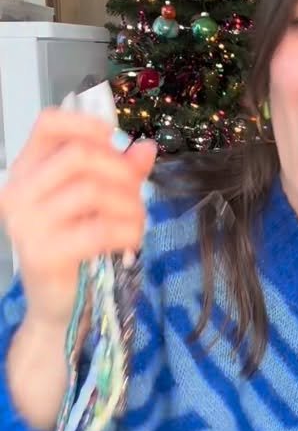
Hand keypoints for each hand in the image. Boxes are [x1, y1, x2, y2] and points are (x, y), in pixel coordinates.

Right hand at [0, 107, 156, 329]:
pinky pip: (99, 229)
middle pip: (80, 155)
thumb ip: (120, 173)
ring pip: (94, 190)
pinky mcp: (43, 253)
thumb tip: (146, 148)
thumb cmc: (77, 250)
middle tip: (137, 195)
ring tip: (137, 222)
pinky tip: (132, 240)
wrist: (60, 306)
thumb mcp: (99, 203)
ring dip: (130, 205)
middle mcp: (19, 192)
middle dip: (121, 172)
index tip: (115, 138)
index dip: (85, 123)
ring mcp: (27, 223)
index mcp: (27, 171)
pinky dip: (127, 231)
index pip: (47, 125)